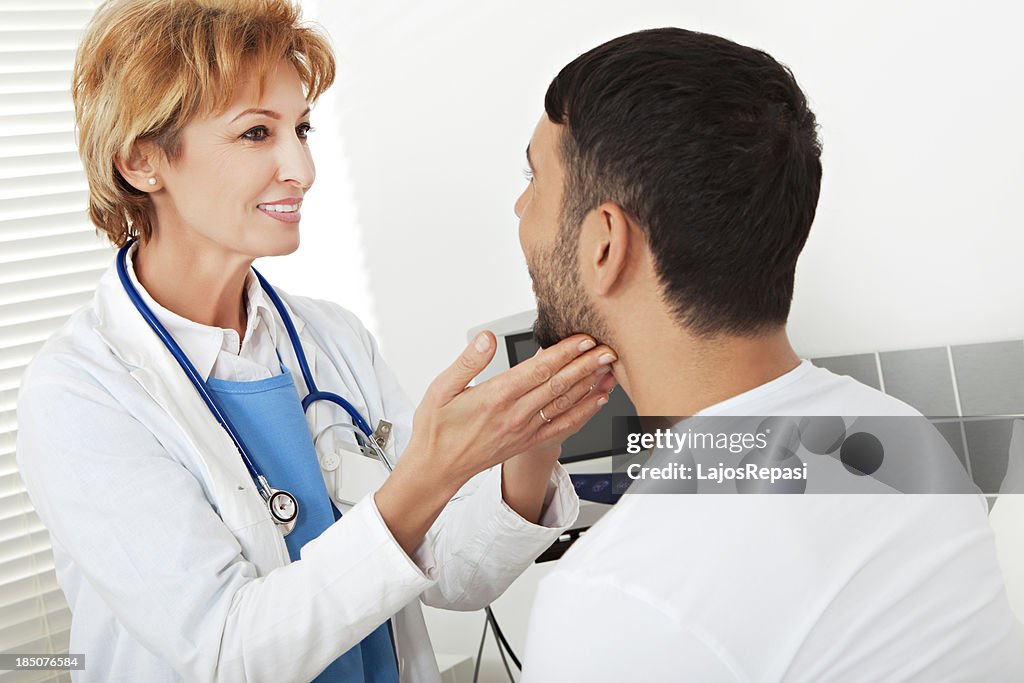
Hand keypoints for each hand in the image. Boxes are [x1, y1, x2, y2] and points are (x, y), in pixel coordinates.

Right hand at [375, 331, 615, 554]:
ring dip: (590, 386)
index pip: (538, 370)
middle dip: (587, 365)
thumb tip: (487, 337)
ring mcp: (525, 430)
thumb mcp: (441, 388)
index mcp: (495, 397)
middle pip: (559, 385)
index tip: (584, 339)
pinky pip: (563, 426)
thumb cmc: (437, 428)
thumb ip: (468, 361)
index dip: (565, 353)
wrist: (437, 468)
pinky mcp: (528, 441)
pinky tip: (597, 400)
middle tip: (609, 350)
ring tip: (610, 370)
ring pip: (565, 404)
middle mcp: (515, 415)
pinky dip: (584, 412)